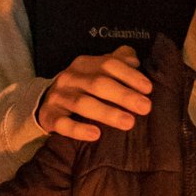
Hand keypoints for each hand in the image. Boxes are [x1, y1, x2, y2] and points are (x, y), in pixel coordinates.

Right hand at [35, 47, 153, 144]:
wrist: (47, 102)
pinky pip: (62, 123)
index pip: (108, 65)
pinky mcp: (49, 116)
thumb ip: (117, 62)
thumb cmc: (82, 87)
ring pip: (83, 104)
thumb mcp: (97, 71)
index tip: (148, 89)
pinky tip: (95, 135)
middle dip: (123, 95)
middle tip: (145, 107)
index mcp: (85, 64)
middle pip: (98, 84)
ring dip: (107, 113)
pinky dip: (78, 130)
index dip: (129, 75)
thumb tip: (135, 60)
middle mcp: (70, 77)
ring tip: (128, 122)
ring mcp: (58, 97)